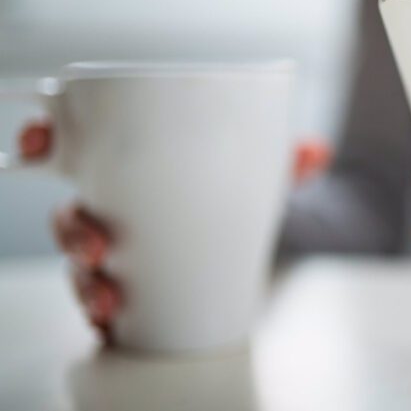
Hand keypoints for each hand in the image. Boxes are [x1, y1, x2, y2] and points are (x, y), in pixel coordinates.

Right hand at [18, 121, 331, 345]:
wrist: (250, 255)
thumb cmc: (236, 202)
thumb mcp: (261, 177)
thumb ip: (287, 163)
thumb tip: (317, 152)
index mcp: (133, 170)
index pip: (73, 148)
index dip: (44, 141)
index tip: (40, 144)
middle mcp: (115, 212)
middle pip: (68, 216)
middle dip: (70, 231)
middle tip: (96, 247)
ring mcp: (117, 255)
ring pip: (79, 266)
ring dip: (83, 283)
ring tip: (109, 296)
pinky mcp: (127, 291)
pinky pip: (97, 304)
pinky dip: (99, 314)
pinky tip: (111, 321)